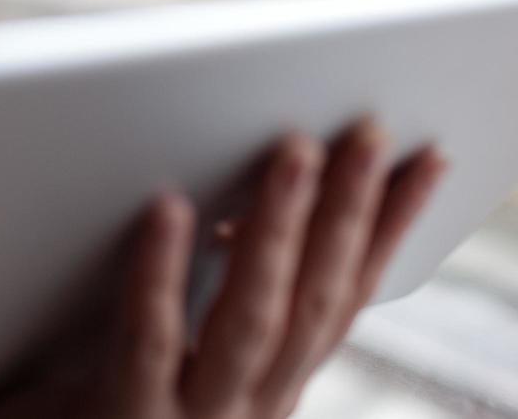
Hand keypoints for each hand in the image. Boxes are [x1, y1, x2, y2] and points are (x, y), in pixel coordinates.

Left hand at [0, 120, 446, 418]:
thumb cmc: (86, 406)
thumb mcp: (173, 354)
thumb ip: (213, 290)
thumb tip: (236, 186)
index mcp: (267, 388)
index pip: (346, 298)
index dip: (392, 229)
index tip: (431, 158)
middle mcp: (246, 410)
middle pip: (313, 301)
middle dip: (348, 211)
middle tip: (368, 127)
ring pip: (251, 318)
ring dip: (278, 229)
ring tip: (294, 147)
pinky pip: (146, 342)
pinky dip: (160, 274)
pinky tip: (167, 207)